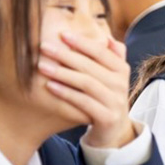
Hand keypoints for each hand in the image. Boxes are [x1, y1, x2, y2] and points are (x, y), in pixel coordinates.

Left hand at [38, 32, 134, 147]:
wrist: (114, 130)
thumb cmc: (106, 97)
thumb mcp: (112, 76)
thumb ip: (112, 57)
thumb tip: (106, 38)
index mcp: (122, 70)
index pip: (101, 52)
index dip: (82, 42)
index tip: (62, 34)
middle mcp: (121, 84)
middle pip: (91, 66)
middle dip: (66, 55)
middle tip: (44, 47)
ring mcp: (116, 102)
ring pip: (87, 83)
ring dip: (63, 73)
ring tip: (42, 66)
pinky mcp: (107, 118)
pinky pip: (84, 102)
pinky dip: (66, 93)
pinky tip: (50, 86)